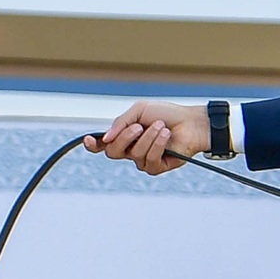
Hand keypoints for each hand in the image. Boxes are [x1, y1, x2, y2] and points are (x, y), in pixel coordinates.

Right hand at [91, 101, 208, 174]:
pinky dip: (158, 145)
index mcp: (124, 136)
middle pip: (113, 152)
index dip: (92, 145)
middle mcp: (131, 149)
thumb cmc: (167, 114)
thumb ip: (120, 122)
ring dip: (149, 137)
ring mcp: (143, 160)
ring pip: (134, 154)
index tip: (88, 140)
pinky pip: (149, 161)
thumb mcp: (140, 110)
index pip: (103, 145)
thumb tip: (105, 138)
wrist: (191, 122)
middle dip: (125, 137)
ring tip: (162, 127)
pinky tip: (167, 136)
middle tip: (139, 126)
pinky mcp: (156, 168)